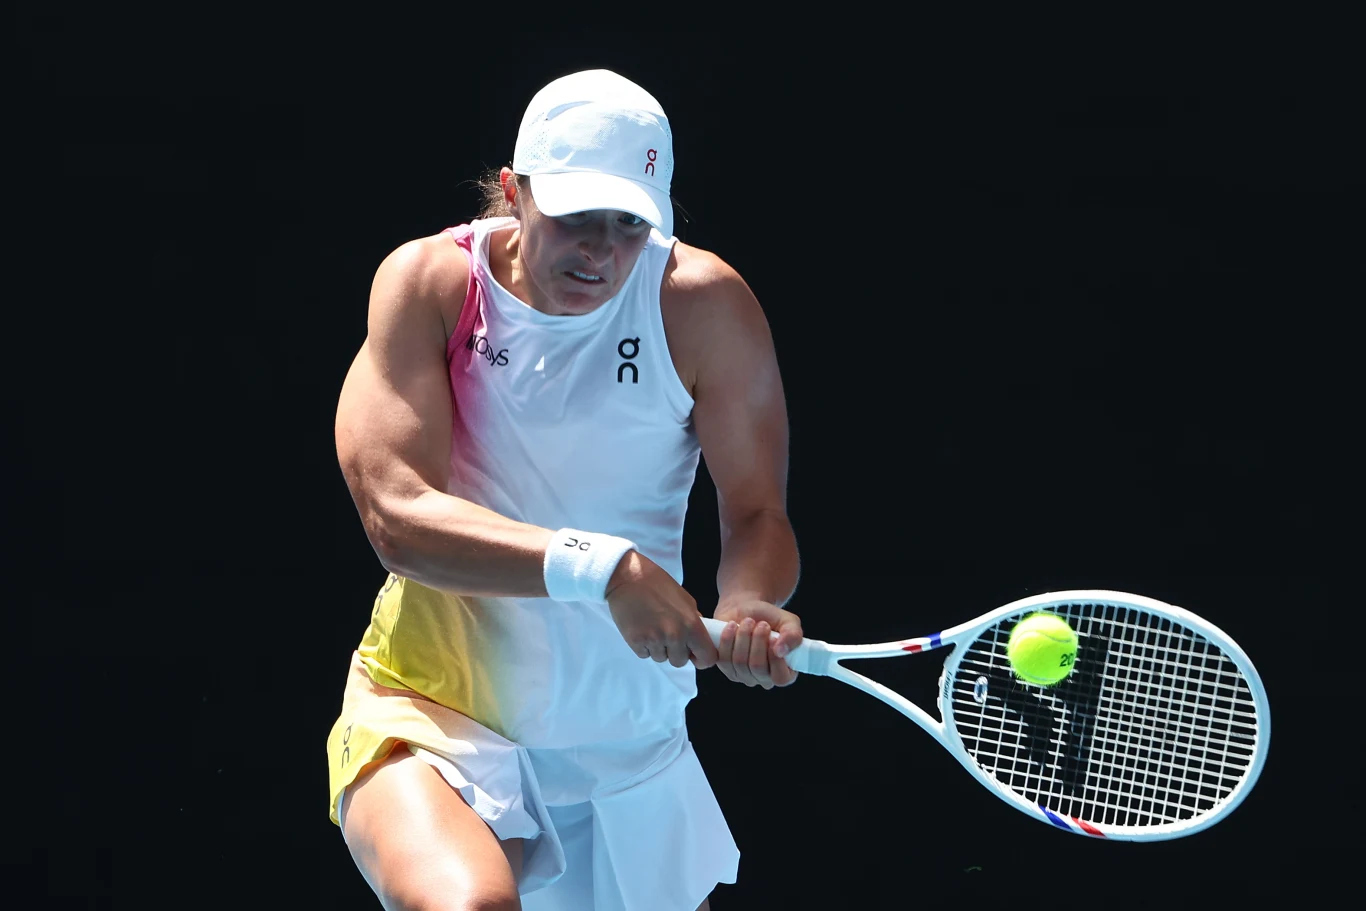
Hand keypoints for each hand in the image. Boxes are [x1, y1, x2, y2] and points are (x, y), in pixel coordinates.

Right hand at [605, 551, 719, 668]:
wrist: (629, 577)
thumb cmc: (657, 584)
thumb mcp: (685, 600)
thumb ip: (694, 621)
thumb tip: (699, 639)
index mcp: (692, 624)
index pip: (707, 657)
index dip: (702, 657)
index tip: (695, 654)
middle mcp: (675, 635)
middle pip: (680, 662)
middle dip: (675, 652)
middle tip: (667, 635)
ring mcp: (654, 640)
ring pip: (661, 658)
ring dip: (658, 648)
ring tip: (652, 627)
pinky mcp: (636, 642)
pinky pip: (644, 655)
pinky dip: (644, 646)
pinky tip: (642, 628)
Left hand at [712, 599, 802, 688]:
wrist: (746, 609)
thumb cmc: (769, 618)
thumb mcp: (789, 621)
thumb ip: (793, 635)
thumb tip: (781, 651)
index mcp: (784, 671)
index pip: (780, 678)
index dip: (776, 659)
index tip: (773, 637)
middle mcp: (763, 678)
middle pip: (757, 667)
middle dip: (758, 641)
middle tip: (762, 623)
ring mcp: (743, 675)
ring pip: (740, 662)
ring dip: (743, 637)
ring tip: (748, 621)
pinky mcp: (725, 668)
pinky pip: (723, 659)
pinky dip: (727, 639)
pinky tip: (732, 626)